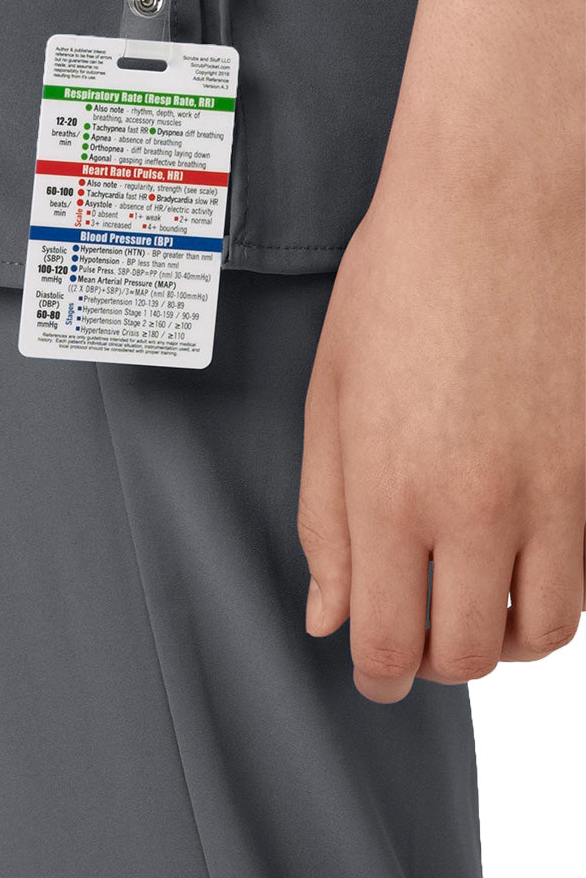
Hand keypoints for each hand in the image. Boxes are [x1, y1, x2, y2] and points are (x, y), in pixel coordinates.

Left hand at [298, 158, 583, 700]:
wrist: (497, 202)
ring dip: (499, 635)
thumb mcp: (330, 394)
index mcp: (392, 490)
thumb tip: (328, 614)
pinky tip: (515, 547)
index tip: (369, 669)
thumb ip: (324, 515)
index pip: (388, 643)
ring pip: (542, 633)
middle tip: (411, 627)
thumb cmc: (400, 280)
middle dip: (430, 660)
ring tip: (467, 593)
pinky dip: (550, 587)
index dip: (374, 675)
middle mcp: (479, 506)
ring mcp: (554, 490)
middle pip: (466, 656)